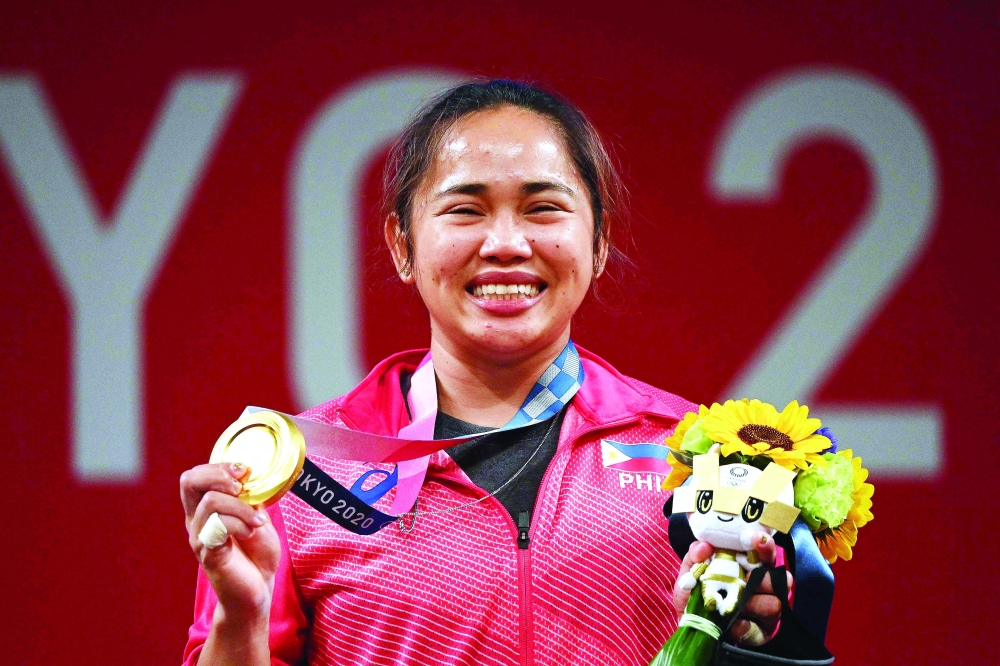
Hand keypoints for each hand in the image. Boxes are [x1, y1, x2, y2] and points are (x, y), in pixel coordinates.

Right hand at [180, 462, 280, 619]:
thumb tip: (250, 475)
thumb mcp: (257, 516)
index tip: (244, 470)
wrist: (258, 588)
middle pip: (188, 481)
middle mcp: (196, 520)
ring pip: (210, 502)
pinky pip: (218, 526)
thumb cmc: (257, 552)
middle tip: (241, 486)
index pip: (195, 475)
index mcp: (205, 508)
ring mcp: (200, 537)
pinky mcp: (208, 553)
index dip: (219, 466)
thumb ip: (250, 498)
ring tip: (256, 522)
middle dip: (219, 475)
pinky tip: (251, 532)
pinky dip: (239, 523)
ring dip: (241, 507)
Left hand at [672, 533, 792, 646]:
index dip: (764, 546)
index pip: (763, 553)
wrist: (688, 626)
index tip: (756, 539)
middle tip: (750, 578)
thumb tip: (704, 546)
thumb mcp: (690, 573)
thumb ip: (695, 557)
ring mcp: (764, 612)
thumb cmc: (694, 594)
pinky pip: (760, 631)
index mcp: (746, 568)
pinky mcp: (760, 634)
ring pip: (774, 605)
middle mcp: (760, 587)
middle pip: (778, 579)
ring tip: (739, 604)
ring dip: (755, 604)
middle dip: (766, 578)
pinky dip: (746, 627)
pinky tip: (735, 625)